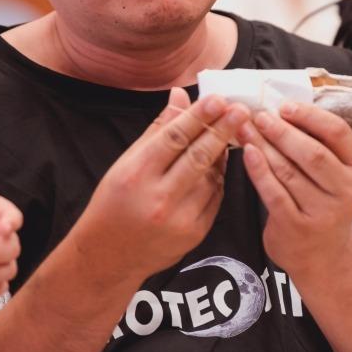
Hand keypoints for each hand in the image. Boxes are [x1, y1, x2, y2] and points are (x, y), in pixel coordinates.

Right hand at [71, 89, 249, 280]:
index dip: (198, 117)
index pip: (173, 139)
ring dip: (223, 153)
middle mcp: (159, 198)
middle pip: (198, 157)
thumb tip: (180, 96)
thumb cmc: (114, 202)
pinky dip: (219, 178)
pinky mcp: (195, 234)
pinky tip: (220, 163)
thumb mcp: (126, 162)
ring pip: (211, 177)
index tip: (218, 99)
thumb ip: (157, 130)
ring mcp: (180, 219)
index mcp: (137, 174)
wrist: (110, 255)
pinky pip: (215, 197)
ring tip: (232, 132)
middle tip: (242, 110)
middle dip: (223, 131)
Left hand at [239, 102, 351, 275]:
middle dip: (282, 131)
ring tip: (245, 128)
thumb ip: (317, 144)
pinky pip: (274, 193)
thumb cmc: (321, 202)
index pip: (339, 133)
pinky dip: (259, 170)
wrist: (323, 255)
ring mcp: (322, 211)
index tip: (284, 105)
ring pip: (289, 171)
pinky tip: (247, 153)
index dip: (311, 116)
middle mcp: (345, 191)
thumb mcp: (333, 175)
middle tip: (259, 115)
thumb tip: (280, 107)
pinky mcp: (297, 226)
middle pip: (313, 153)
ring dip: (264, 146)